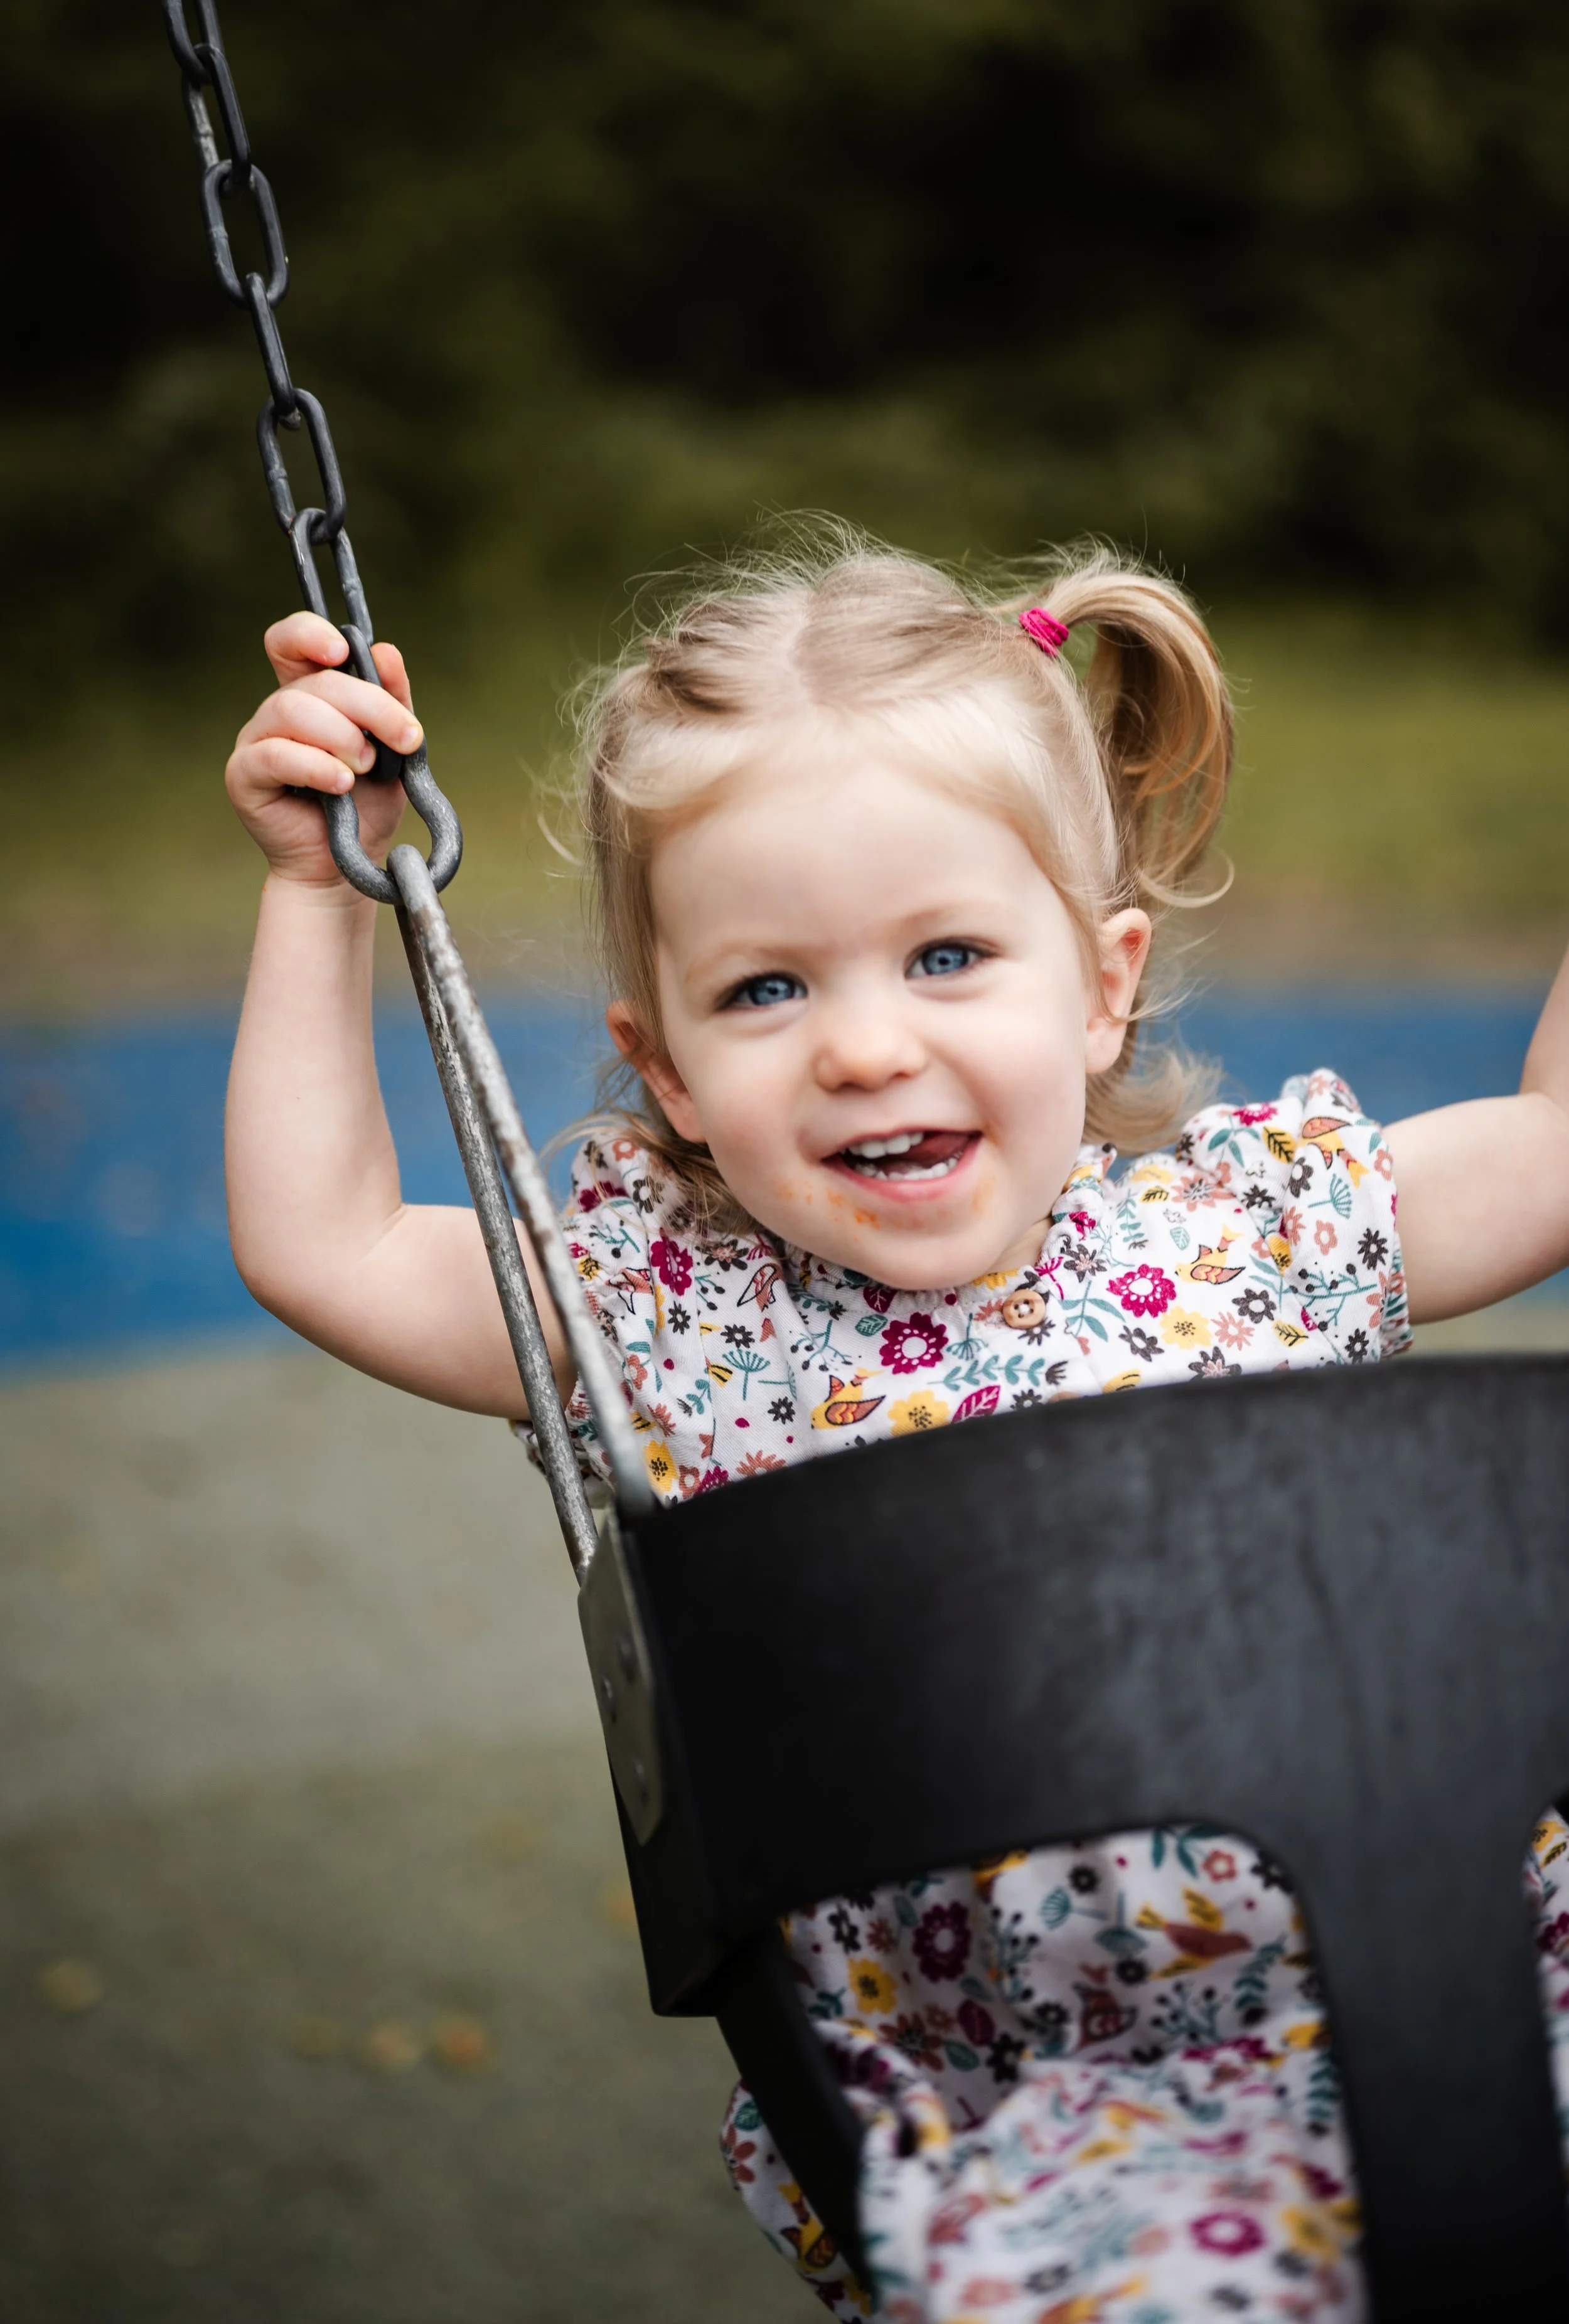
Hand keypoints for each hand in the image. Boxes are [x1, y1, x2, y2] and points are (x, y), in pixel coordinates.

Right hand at [226, 612, 423, 887]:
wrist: (347, 867)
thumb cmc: (366, 807)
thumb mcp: (396, 750)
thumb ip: (393, 702)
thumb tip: (386, 651)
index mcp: (311, 695)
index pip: (292, 641)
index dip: (310, 633)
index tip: (343, 651)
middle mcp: (278, 711)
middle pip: (315, 682)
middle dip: (369, 706)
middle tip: (404, 741)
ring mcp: (256, 739)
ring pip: (293, 710)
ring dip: (342, 737)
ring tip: (366, 768)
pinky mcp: (244, 774)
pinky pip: (276, 755)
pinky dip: (317, 766)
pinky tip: (342, 785)